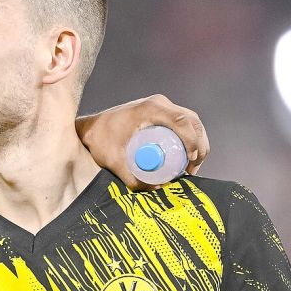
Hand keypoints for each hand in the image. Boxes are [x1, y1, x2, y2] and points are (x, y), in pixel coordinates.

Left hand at [76, 94, 209, 190]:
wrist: (90, 128)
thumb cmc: (99, 140)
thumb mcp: (113, 161)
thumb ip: (131, 178)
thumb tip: (156, 188)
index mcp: (150, 108)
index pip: (182, 121)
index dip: (193, 141)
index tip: (191, 161)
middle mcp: (158, 103)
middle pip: (192, 121)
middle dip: (200, 145)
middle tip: (193, 169)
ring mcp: (160, 105)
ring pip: (190, 121)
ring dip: (198, 141)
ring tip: (192, 166)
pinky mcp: (159, 111)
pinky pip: (182, 121)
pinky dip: (190, 136)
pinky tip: (189, 155)